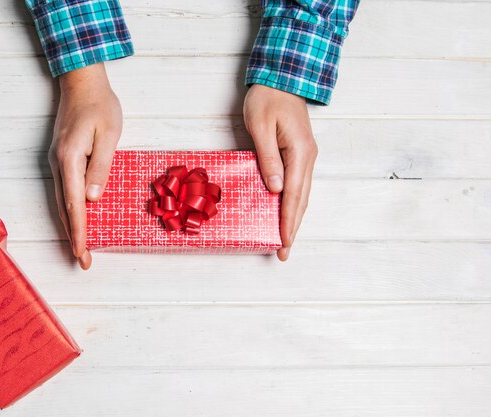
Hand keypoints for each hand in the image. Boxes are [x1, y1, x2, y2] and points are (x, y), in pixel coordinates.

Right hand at [49, 63, 121, 269]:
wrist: (82, 82)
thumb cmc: (100, 106)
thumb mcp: (108, 135)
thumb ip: (100, 167)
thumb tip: (93, 200)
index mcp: (70, 159)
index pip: (75, 204)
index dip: (79, 231)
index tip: (82, 253)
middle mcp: (57, 164)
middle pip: (64, 208)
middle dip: (73, 237)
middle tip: (83, 261)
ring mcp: (56, 163)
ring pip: (62, 202)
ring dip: (70, 226)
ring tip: (80, 248)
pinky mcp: (61, 160)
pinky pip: (64, 192)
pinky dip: (70, 211)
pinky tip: (77, 221)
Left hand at [243, 84, 317, 260]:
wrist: (282, 74)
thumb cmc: (267, 97)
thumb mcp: (260, 126)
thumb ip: (268, 158)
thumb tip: (275, 189)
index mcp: (299, 152)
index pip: (293, 195)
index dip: (288, 221)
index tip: (284, 242)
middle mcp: (307, 157)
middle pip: (302, 200)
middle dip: (293, 227)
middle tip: (284, 252)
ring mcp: (306, 155)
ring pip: (302, 194)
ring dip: (294, 217)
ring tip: (286, 239)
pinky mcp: (299, 152)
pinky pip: (298, 184)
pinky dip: (293, 202)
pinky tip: (285, 212)